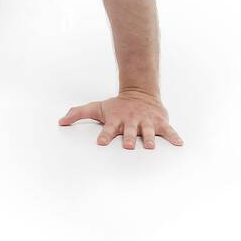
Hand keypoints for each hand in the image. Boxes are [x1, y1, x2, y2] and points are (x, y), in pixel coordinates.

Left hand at [59, 90, 182, 148]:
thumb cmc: (116, 106)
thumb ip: (78, 113)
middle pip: (129, 132)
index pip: (108, 129)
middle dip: (128, 138)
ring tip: (150, 147)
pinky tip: (179, 143)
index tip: (101, 142)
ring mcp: (146, 122)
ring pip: (147, 131)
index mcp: (116, 120)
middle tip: (127, 146)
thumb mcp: (97, 108)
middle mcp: (131, 121)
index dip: (104, 136)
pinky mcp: (159, 122)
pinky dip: (174, 136)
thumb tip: (60, 121)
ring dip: (148, 138)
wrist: (139, 94)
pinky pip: (168, 130)